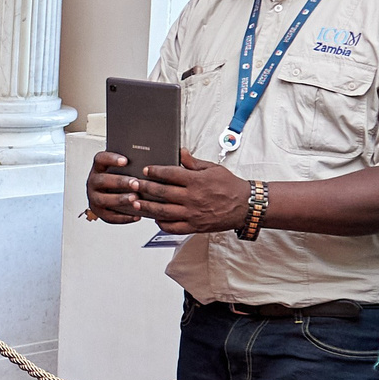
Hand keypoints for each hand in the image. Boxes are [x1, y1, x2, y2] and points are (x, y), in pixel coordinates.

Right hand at [85, 151, 144, 222]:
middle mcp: (93, 182)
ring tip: (135, 199)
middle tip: (135, 183)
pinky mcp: (99, 212)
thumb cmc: (122, 181)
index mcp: (98, 168)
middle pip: (101, 180)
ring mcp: (94, 198)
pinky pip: (110, 216)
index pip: (100, 159)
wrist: (113, 198)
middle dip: (119, 182)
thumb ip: (131, 167)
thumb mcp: (123, 171)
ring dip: (120, 199)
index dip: (111, 159)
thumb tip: (148, 164)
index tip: (126, 161)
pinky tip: (137, 215)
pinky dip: (124, 217)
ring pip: (103, 199)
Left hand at [135, 149, 251, 235]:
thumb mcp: (214, 168)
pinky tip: (155, 218)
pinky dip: (161, 223)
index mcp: (197, 181)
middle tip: (132, 184)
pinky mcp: (195, 226)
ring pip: (163, 211)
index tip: (146, 170)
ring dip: (147, 206)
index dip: (155, 171)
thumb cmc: (230, 186)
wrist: (246, 206)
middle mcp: (193, 198)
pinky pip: (173, 227)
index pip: (170, 174)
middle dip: (145, 187)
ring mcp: (193, 214)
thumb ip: (194, 162)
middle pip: (162, 192)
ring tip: (135, 201)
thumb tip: (181, 152)